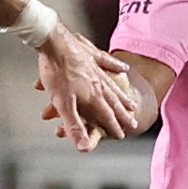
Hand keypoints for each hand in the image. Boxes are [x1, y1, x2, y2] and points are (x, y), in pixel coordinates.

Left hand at [34, 25, 139, 149]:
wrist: (54, 42)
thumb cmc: (57, 72)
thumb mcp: (62, 104)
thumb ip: (74, 126)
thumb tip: (83, 147)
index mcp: (93, 96)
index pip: (107, 116)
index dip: (114, 127)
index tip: (122, 134)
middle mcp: (99, 83)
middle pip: (114, 102)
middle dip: (123, 114)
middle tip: (133, 121)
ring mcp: (97, 68)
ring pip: (113, 85)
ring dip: (122, 96)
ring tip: (130, 102)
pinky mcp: (92, 55)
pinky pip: (108, 63)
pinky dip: (116, 67)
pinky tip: (124, 68)